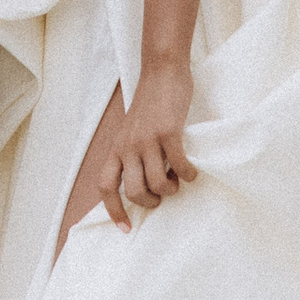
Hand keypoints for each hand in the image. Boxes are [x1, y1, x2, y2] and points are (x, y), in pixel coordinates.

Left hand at [56, 58, 196, 253]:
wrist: (161, 71)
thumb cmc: (150, 103)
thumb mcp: (131, 130)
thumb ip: (132, 154)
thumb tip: (143, 184)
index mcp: (116, 148)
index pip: (106, 187)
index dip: (114, 212)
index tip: (126, 229)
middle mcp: (127, 146)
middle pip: (133, 192)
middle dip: (150, 202)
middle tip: (163, 195)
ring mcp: (147, 139)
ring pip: (157, 184)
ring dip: (171, 190)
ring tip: (178, 181)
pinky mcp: (169, 132)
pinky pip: (179, 166)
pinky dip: (188, 175)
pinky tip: (192, 171)